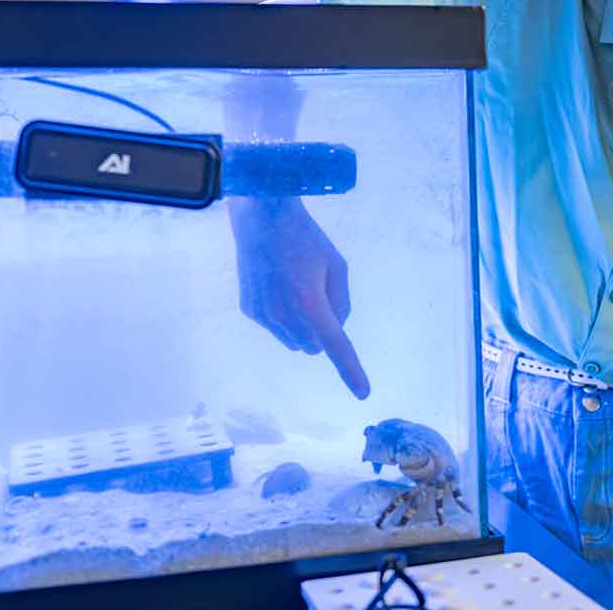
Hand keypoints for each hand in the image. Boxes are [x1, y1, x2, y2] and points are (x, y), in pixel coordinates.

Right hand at [229, 196, 369, 397]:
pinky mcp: (249, 310)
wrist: (262, 219)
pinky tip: (278, 286)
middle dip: (324, 332)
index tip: (363, 393)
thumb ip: (342, 303)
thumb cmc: (307, 239)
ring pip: (295, 341)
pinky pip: (276, 328)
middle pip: (315, 346)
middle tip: (320, 296)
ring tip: (297, 287)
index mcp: (311, 301)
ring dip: (304, 327)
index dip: (351, 370)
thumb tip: (334, 330)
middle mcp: (283, 314)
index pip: (336, 345)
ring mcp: (262, 314)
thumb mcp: (337, 266)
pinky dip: (284, 317)